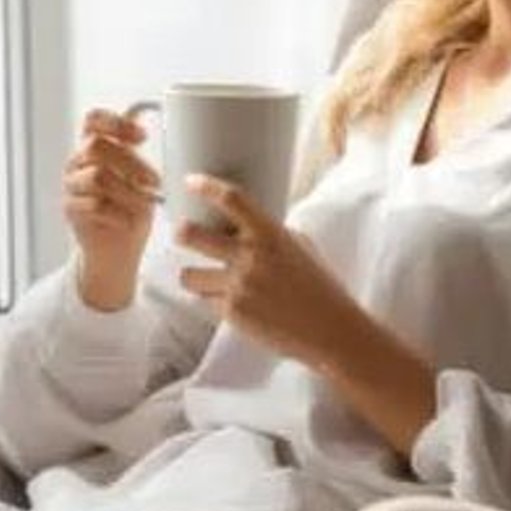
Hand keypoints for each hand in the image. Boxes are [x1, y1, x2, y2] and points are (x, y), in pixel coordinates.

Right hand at [62, 108, 161, 308]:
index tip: (144, 137)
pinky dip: (119, 213)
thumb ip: (139, 155)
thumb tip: (163, 129)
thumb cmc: (131, 210)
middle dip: (131, 162)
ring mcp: (71, 185)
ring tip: (146, 204)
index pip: (93, 119)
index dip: (116, 122)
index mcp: (93, 147)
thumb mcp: (141, 178)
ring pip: (97, 175)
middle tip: (155, 181)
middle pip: (95, 145)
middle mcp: (77, 162)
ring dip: (128, 191)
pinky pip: (94, 204)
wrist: (116, 251)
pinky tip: (129, 221)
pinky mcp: (70, 209)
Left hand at [174, 173, 361, 367]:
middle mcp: (251, 256)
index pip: (231, 199)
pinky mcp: (233, 312)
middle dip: (181, 233)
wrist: (329, 329)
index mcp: (270, 233)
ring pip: (189, 275)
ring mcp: (239, 285)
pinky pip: (205, 301)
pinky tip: (236, 305)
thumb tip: (240, 223)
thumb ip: (269, 232)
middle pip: (190, 234)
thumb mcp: (299, 246)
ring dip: (195, 277)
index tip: (190, 181)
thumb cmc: (318, 286)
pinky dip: (215, 302)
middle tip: (183, 234)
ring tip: (208, 280)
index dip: (206, 186)